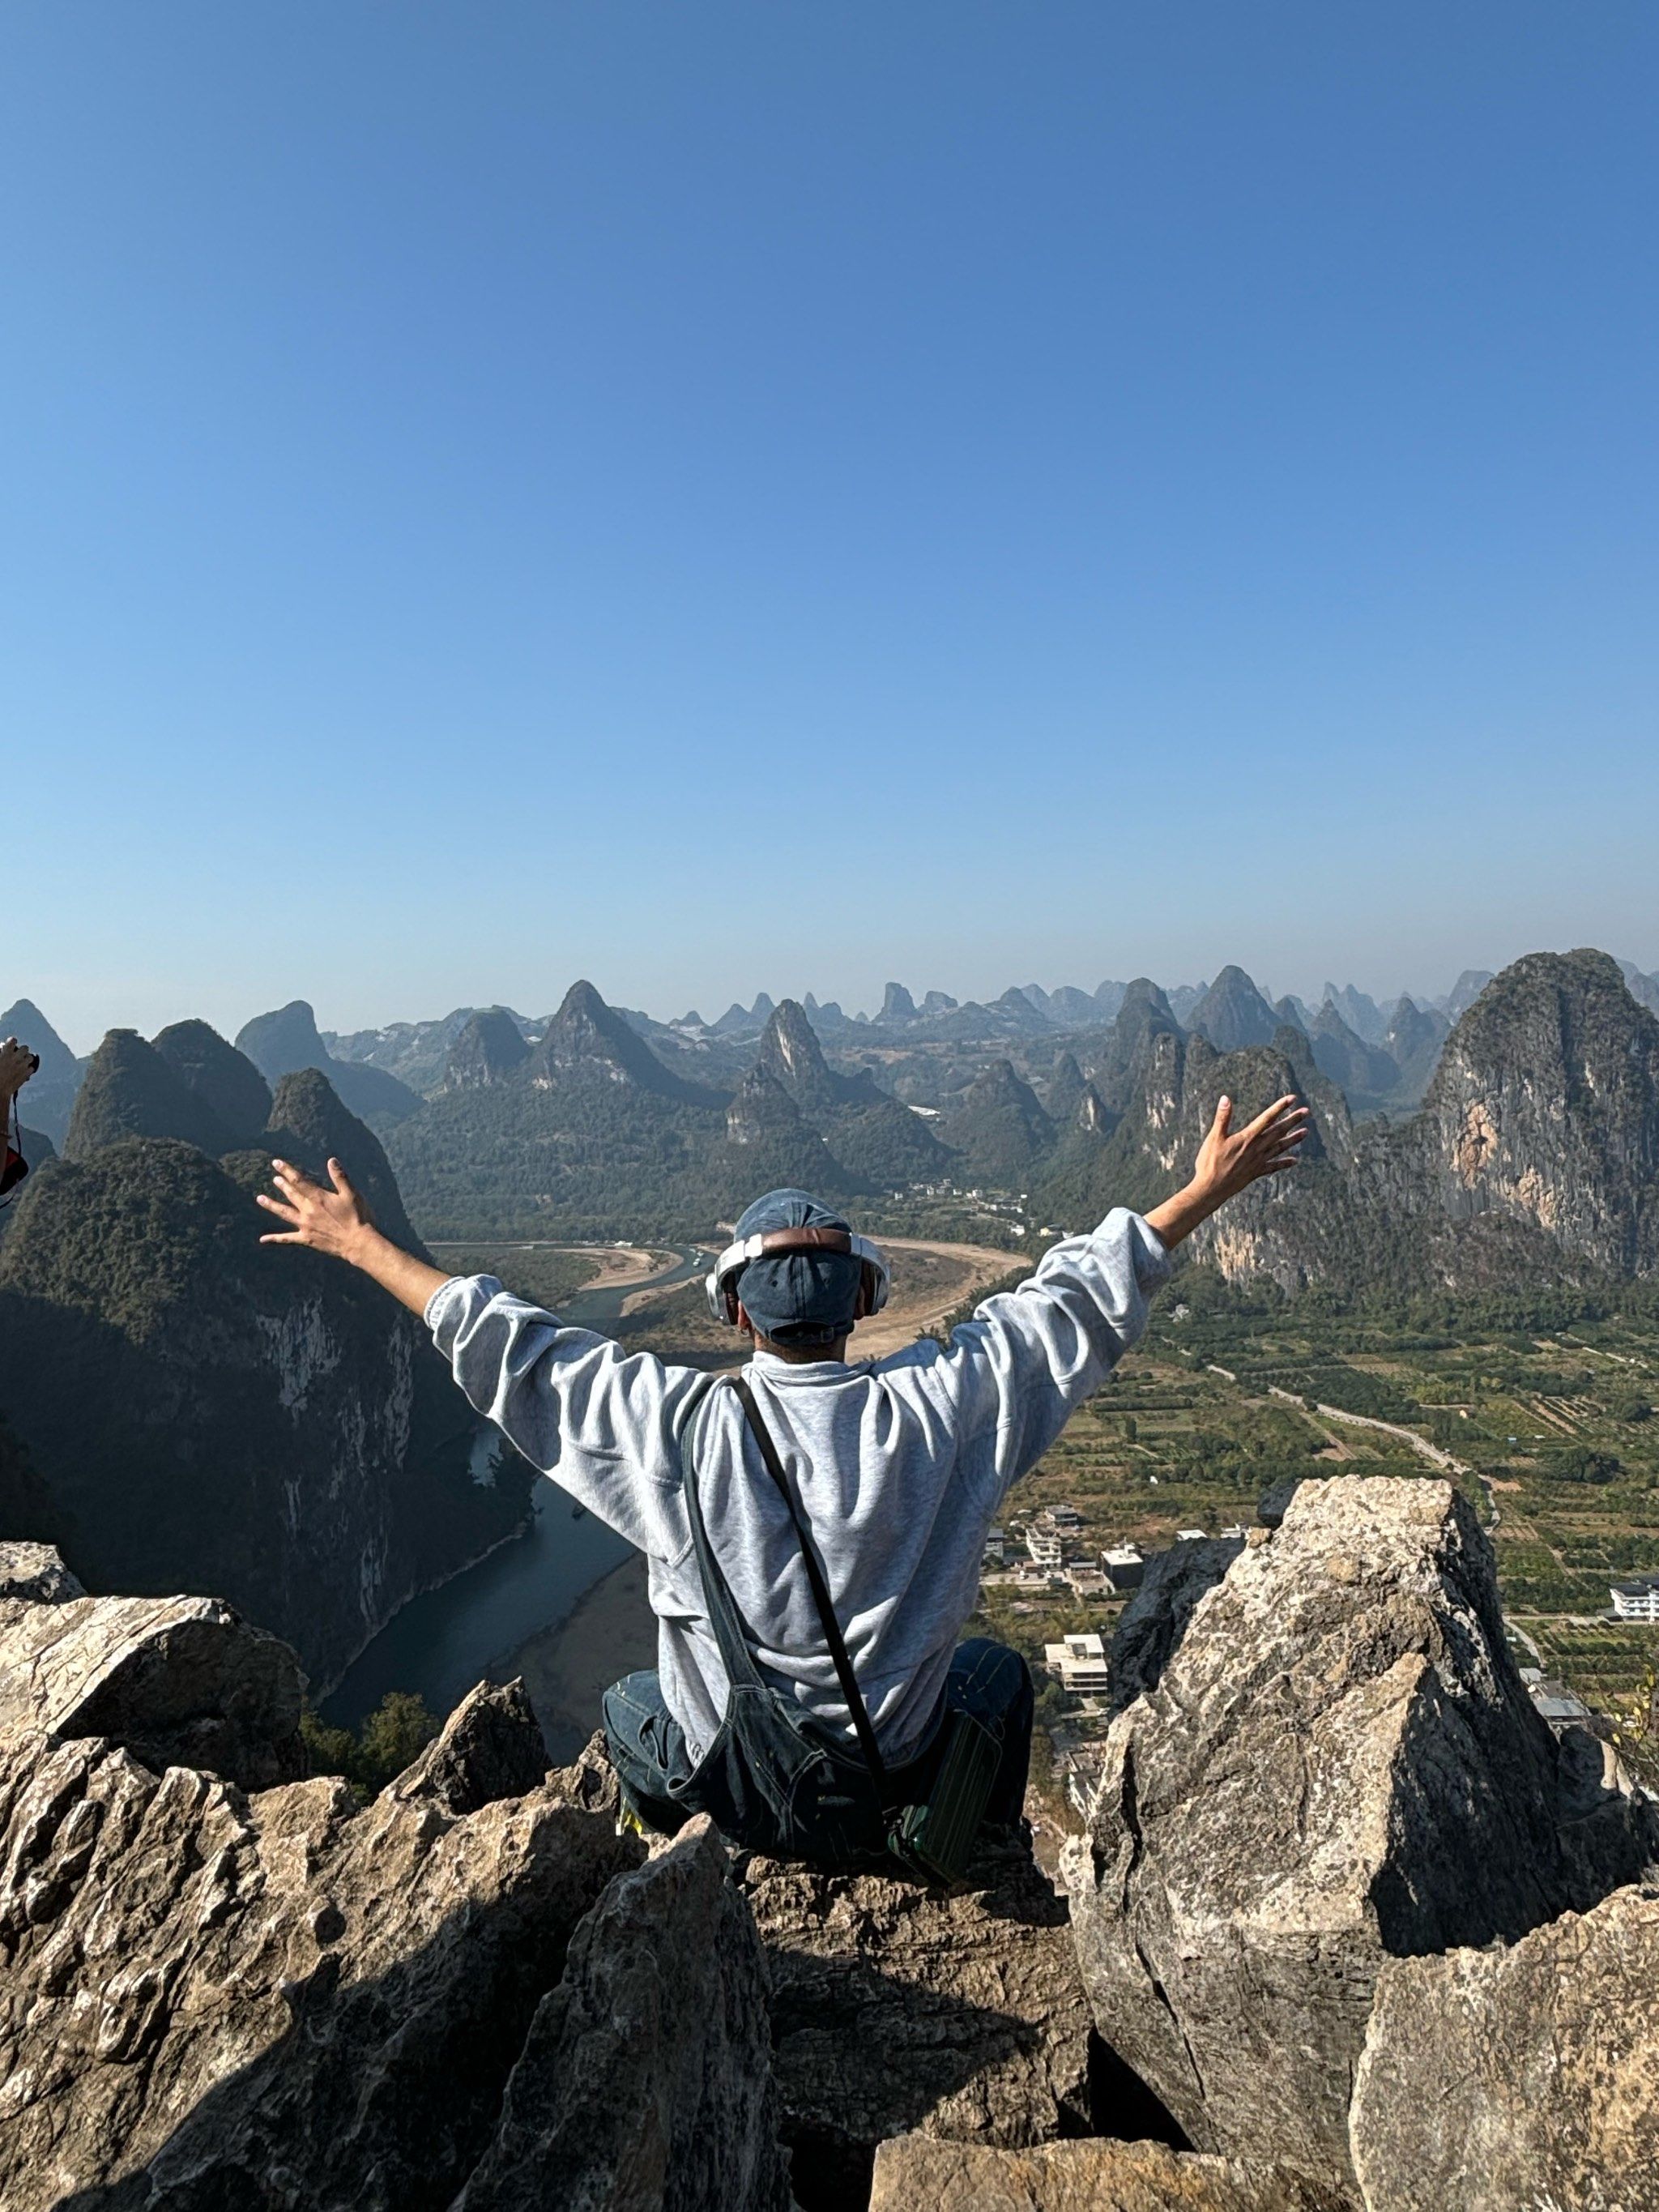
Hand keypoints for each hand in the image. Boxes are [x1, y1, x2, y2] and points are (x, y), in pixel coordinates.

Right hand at [0, 1038, 36, 1097]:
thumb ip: (0, 1053)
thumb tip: (2, 1048)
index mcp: (6, 1053)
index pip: (13, 1040)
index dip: (11, 1041)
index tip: (10, 1044)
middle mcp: (16, 1058)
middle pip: (25, 1048)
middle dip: (21, 1050)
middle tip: (17, 1054)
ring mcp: (23, 1066)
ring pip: (30, 1057)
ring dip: (26, 1059)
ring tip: (20, 1062)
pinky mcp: (26, 1074)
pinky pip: (31, 1068)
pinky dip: (27, 1069)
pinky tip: (22, 1071)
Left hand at [258, 1157, 376, 1261]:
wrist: (358, 1243)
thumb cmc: (358, 1217)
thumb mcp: (352, 1194)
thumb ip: (340, 1177)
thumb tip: (331, 1160)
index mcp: (318, 1198)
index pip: (299, 1181)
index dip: (287, 1171)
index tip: (276, 1163)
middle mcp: (308, 1211)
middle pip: (291, 1195)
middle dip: (282, 1185)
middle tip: (275, 1178)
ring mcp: (305, 1226)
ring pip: (284, 1213)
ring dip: (272, 1205)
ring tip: (260, 1198)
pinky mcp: (307, 1239)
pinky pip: (287, 1238)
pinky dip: (274, 1238)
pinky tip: (262, 1239)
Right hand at [1191, 1092, 1309, 1204]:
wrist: (1211, 1188)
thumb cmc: (1210, 1162)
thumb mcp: (1214, 1137)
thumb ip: (1222, 1118)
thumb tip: (1226, 1098)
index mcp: (1247, 1138)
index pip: (1267, 1118)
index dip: (1280, 1107)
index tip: (1292, 1099)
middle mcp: (1256, 1148)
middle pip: (1278, 1131)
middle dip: (1292, 1120)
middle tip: (1306, 1112)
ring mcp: (1258, 1161)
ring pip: (1280, 1147)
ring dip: (1293, 1139)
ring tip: (1306, 1132)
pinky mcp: (1256, 1172)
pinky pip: (1274, 1166)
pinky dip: (1284, 1163)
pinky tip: (1294, 1161)